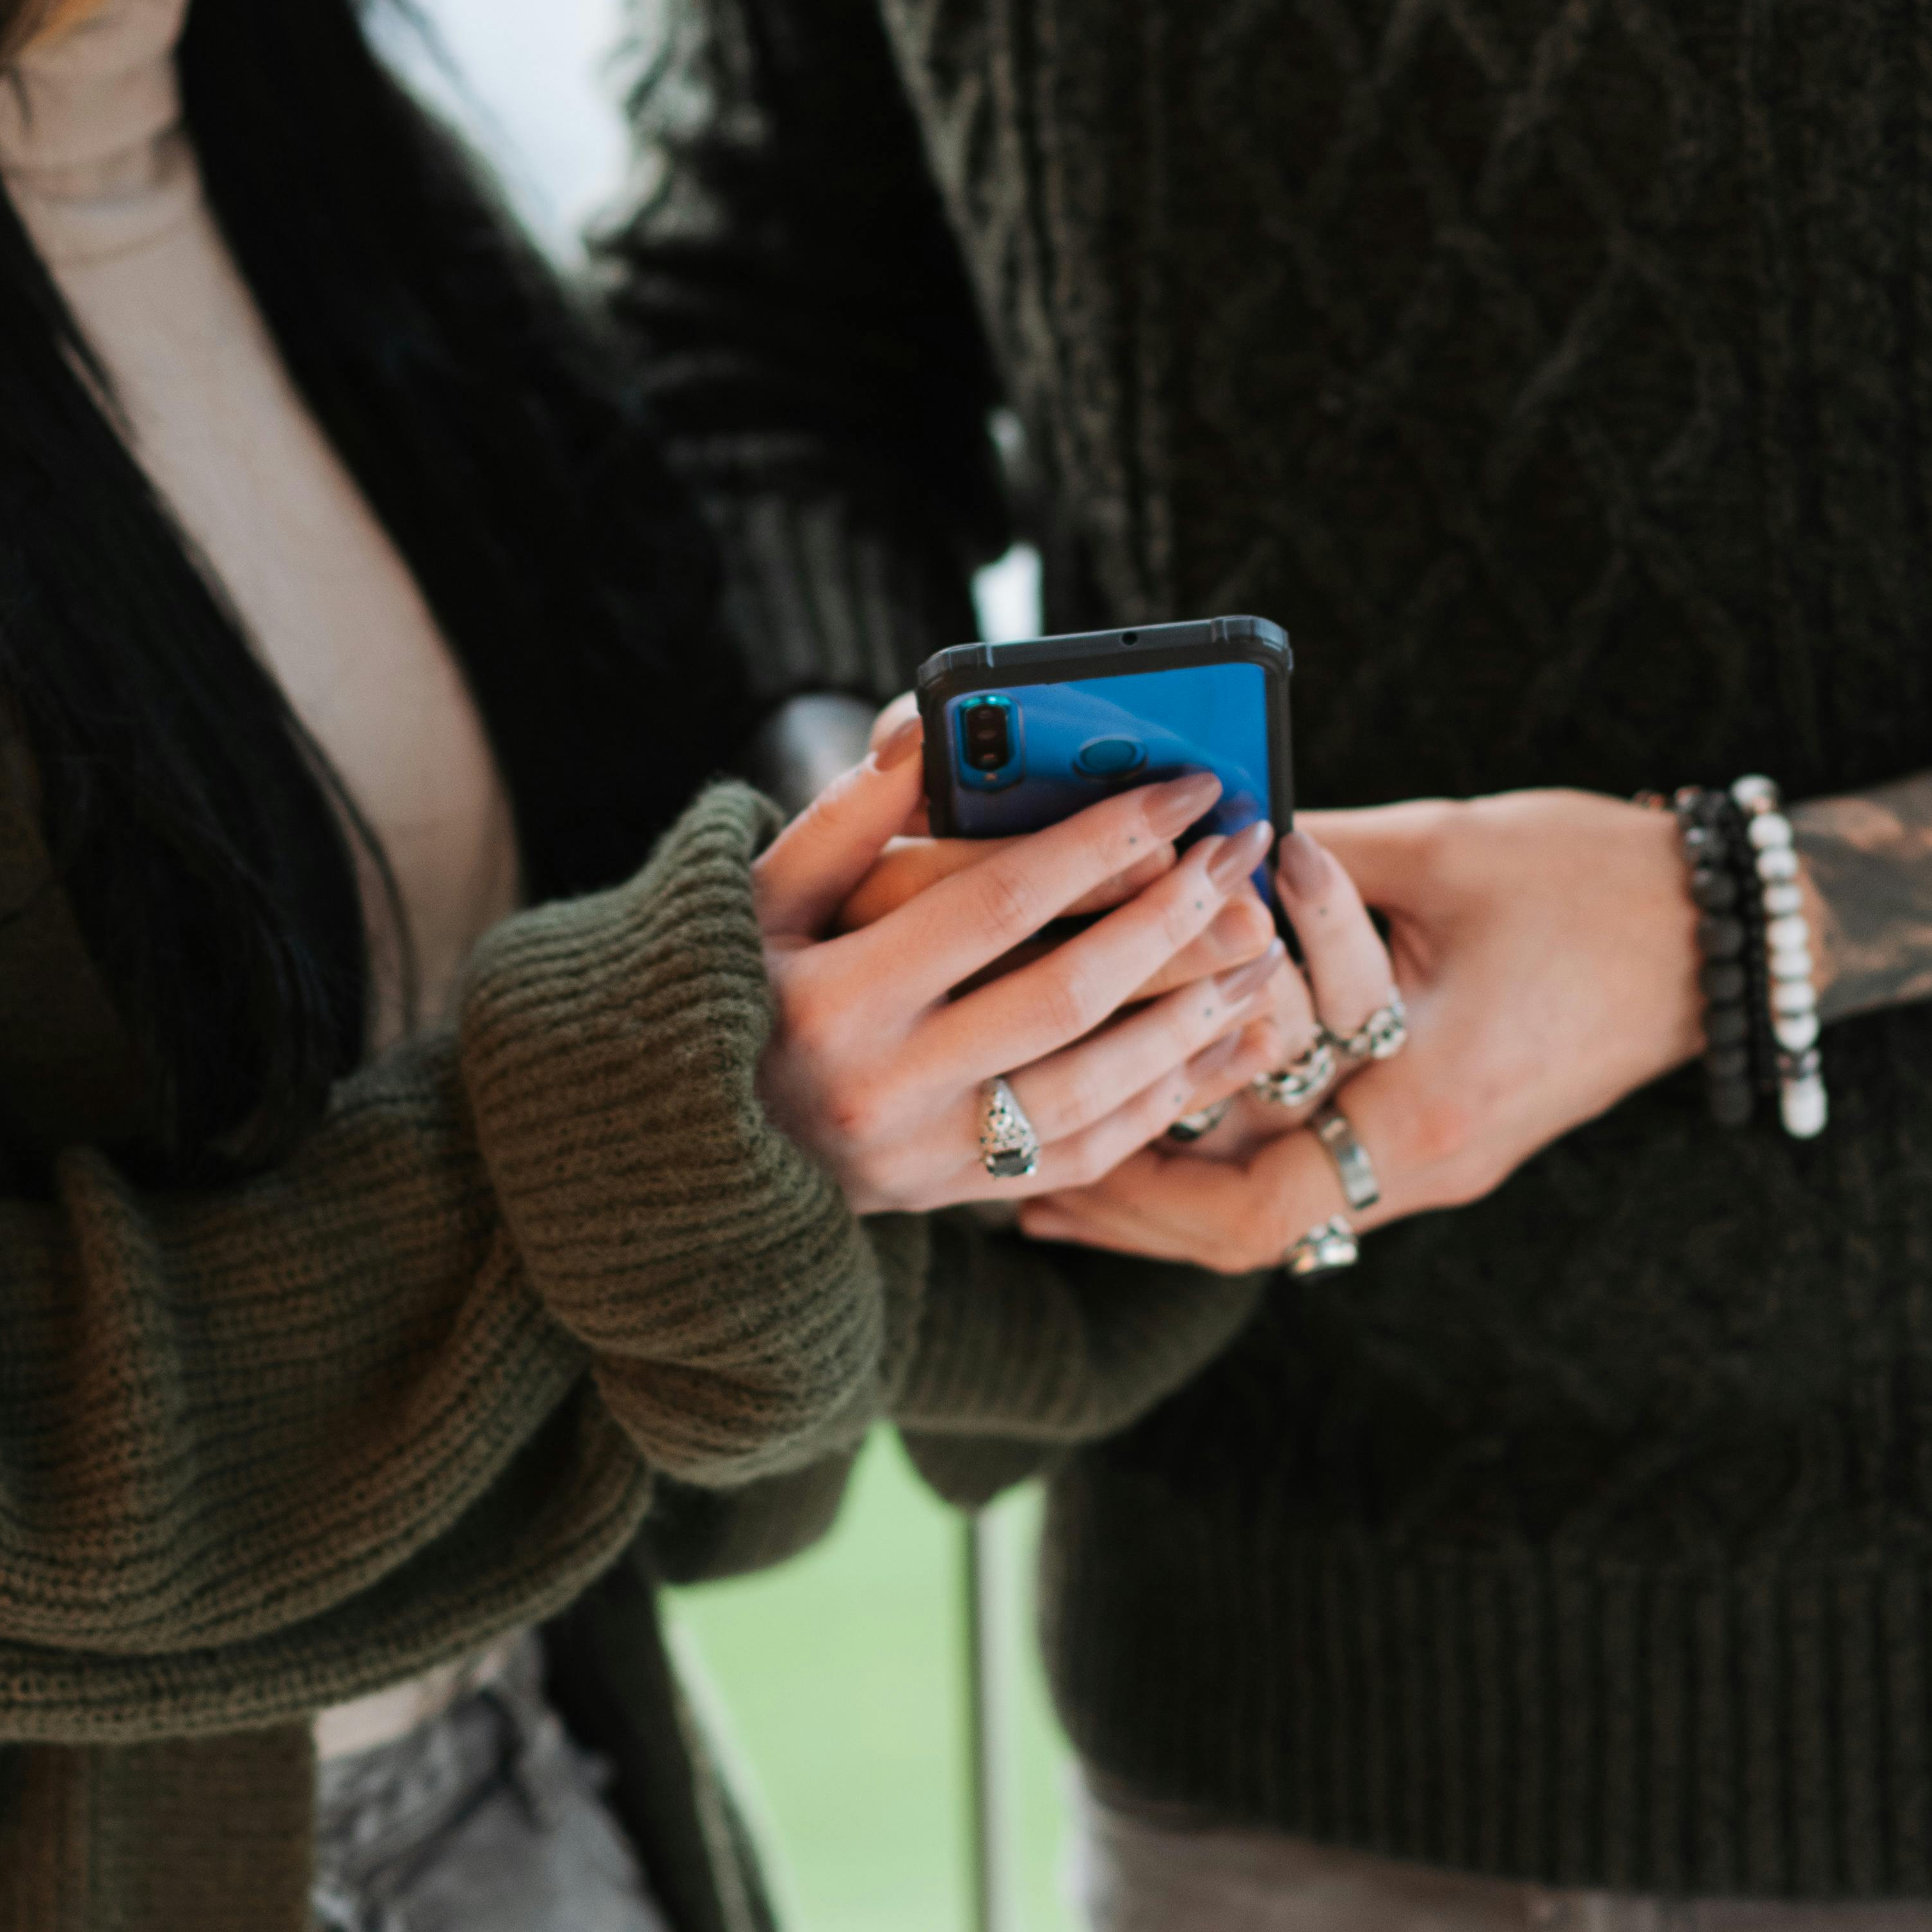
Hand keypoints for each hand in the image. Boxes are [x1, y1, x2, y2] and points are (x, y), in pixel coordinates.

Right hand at [752, 728, 1293, 1213]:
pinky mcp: (947, 1198)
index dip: (1101, 839)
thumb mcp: (755, 898)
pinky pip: (1079, 1158)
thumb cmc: (720, 988)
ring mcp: (919, 1158)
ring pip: (1093, 1090)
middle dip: (1173, 918)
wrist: (670, 1147)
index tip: (1184, 788)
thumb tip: (923, 734)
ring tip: (1261, 952)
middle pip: (1066, 995)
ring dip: (1191, 1018)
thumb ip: (841, 819)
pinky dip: (1160, 1105)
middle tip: (1245, 854)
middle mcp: (880, 1086)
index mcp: (833, 994)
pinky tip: (1219, 1048)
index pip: (996, 901)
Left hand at [1017, 794, 1698, 1270]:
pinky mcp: (1451, 1132)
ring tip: (1073, 1170)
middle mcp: (1431, 1154)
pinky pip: (1324, 1169)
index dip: (1147, 1189)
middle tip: (1029, 1190)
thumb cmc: (1588, 880)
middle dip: (1137, 1211)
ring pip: (1284, 1210)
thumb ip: (1311, 858)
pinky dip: (1245, 1154)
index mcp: (1425, 1103)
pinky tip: (1182, 1125)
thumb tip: (1197, 847)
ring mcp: (1445, 1155)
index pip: (1255, 1201)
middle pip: (1251, 1227)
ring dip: (1180, 1191)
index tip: (1059, 1162)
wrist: (1721, 930)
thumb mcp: (1437, 852)